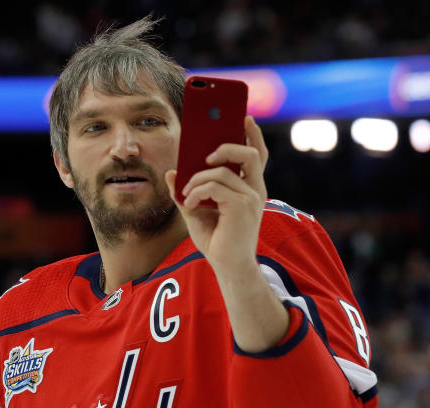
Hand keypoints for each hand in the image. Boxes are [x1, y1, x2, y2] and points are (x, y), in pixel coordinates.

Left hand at [165, 116, 268, 277]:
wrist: (229, 268)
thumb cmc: (217, 240)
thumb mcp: (197, 210)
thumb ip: (186, 191)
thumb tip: (171, 172)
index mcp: (250, 188)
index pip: (257, 155)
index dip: (254, 134)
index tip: (245, 117)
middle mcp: (255, 190)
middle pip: (249, 153)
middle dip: (226, 146)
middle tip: (204, 156)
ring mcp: (251, 198)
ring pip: (221, 170)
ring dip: (197, 179)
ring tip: (187, 194)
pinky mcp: (242, 207)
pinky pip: (214, 186)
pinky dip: (197, 192)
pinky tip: (190, 204)